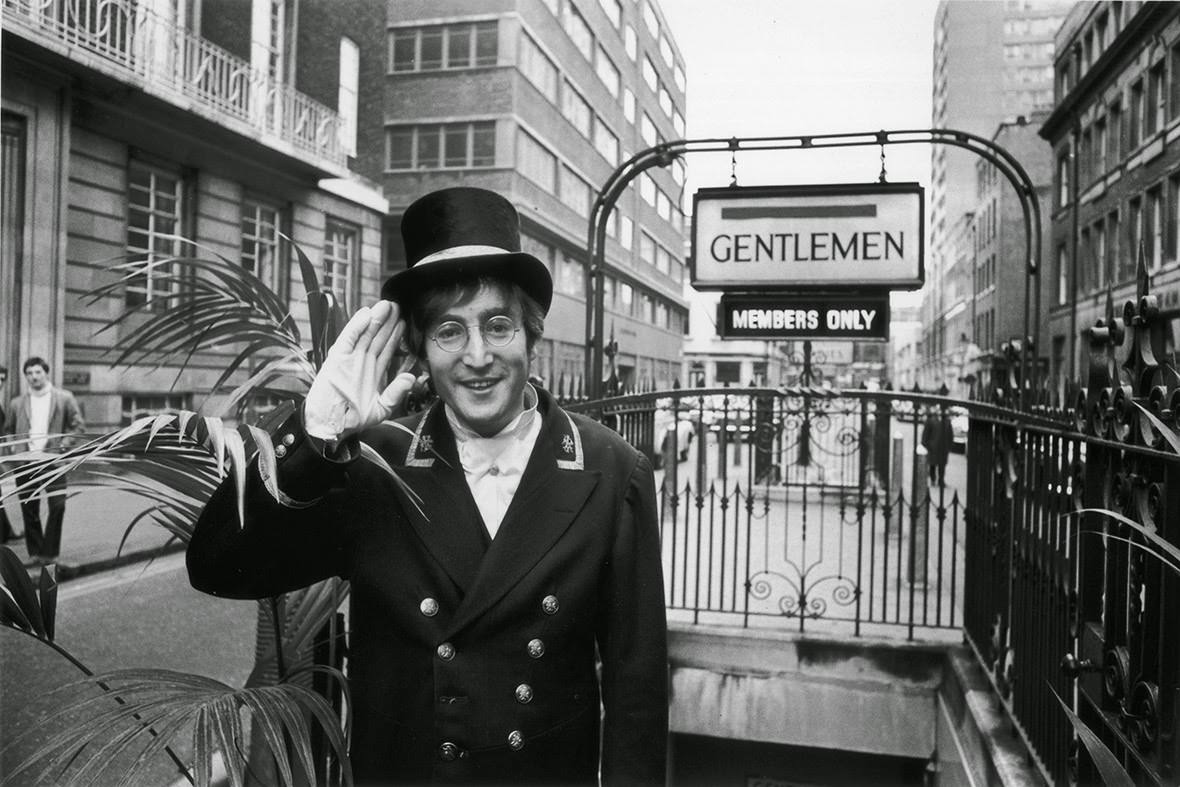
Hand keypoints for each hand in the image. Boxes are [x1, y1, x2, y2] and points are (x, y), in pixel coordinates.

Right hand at [304, 301, 416, 442]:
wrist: (331, 427)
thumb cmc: (353, 420)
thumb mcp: (381, 409)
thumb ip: (396, 393)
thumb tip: (410, 377)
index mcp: (373, 373)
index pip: (386, 349)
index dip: (395, 336)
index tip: (405, 322)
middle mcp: (361, 362)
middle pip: (377, 337)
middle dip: (387, 322)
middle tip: (398, 306)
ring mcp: (349, 359)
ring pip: (364, 334)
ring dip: (375, 319)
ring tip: (386, 305)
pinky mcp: (337, 359)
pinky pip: (347, 339)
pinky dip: (356, 326)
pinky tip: (366, 314)